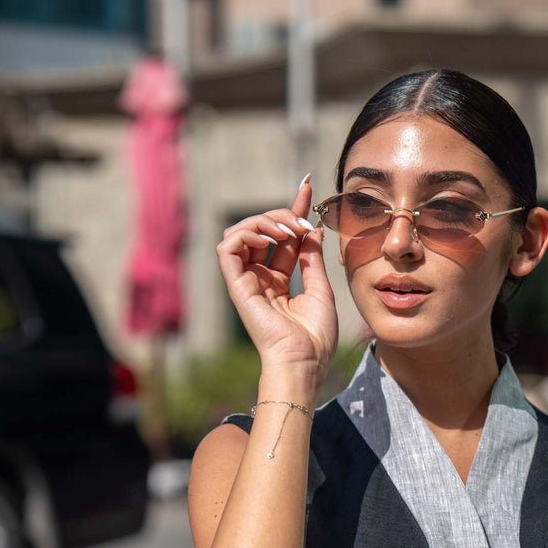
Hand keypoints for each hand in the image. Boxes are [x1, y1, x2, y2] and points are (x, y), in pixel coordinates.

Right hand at [216, 174, 338, 381]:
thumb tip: (311, 230)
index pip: (281, 238)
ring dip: (264, 221)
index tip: (307, 186)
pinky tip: (271, 237)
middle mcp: (259, 279)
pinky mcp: (236, 286)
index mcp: (278, 282)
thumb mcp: (320, 289)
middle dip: (282, 215)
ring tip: (288, 230)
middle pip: (261, 230)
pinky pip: (228, 247)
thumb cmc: (315, 336)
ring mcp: (246, 282)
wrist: (304, 361)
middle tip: (304, 221)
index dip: (292, 211)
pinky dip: (247, 233)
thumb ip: (311, 258)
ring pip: (241, 232)